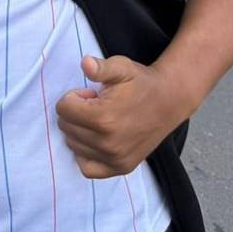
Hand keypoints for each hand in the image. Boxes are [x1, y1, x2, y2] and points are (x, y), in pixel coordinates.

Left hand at [55, 55, 191, 179]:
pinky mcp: (122, 168)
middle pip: (66, 127)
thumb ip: (100, 67)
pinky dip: (85, 154)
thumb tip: (85, 63)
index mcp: (103, 118)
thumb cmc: (141, 83)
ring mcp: (115, 159)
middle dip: (75, 113)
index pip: (63, 109)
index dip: (74, 97)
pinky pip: (87, 168)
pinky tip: (95, 140)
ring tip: (100, 119)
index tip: (90, 94)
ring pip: (73, 145)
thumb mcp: (121, 67)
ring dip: (80, 131)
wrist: (170, 100)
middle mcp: (107, 143)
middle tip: (97, 105)